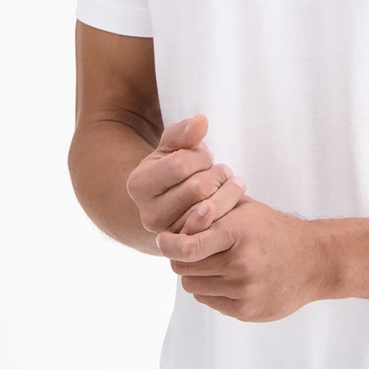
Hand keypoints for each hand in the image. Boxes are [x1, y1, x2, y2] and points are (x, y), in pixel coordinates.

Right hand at [126, 113, 247, 236]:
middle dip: (216, 174)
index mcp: (139, 185)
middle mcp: (148, 214)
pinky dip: (227, 210)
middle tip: (222, 171)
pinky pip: (216, 227)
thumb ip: (184, 133)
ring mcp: (170, 235)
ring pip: (210, 209)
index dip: (199, 156)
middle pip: (198, 188)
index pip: (180, 164)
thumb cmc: (173, 169)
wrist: (168, 205)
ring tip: (228, 183)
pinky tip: (230, 199)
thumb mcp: (172, 148)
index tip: (204, 156)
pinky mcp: (189, 246)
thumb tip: (201, 121)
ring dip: (227, 192)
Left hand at [156, 194, 329, 322]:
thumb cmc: (274, 229)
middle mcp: (240, 264)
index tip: (164, 240)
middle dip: (183, 258)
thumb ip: (211, 208)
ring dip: (197, 275)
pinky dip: (210, 290)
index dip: (169, 244)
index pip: (187, 246)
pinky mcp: (246, 310)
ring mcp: (244, 290)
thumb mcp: (246, 209)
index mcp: (238, 233)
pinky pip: (209, 301)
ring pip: (193, 286)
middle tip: (193, 250)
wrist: (315, 260)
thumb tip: (172, 215)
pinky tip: (226, 279)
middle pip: (185, 267)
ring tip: (213, 264)